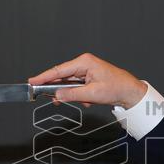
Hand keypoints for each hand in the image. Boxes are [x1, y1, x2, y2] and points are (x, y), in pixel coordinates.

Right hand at [29, 53, 147, 108]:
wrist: (130, 92)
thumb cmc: (117, 87)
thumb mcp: (92, 94)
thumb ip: (72, 94)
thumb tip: (57, 95)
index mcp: (84, 62)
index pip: (58, 70)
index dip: (43, 77)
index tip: (32, 82)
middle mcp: (84, 64)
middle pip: (62, 77)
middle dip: (61, 90)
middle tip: (53, 99)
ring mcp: (86, 71)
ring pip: (70, 85)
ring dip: (74, 96)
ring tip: (85, 101)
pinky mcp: (88, 78)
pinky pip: (77, 88)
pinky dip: (80, 96)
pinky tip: (89, 101)